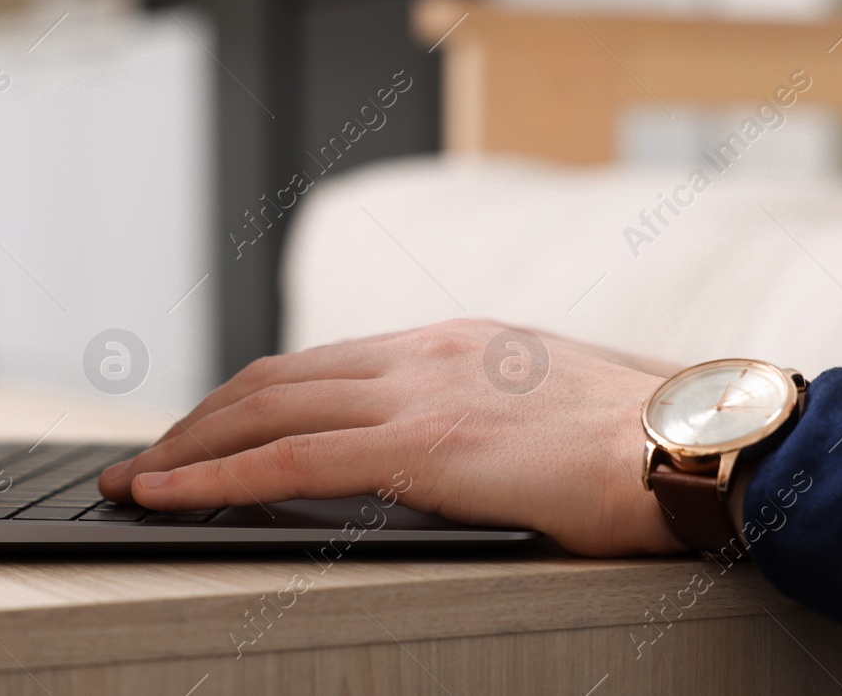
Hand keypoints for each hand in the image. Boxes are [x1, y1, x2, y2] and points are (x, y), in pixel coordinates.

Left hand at [97, 319, 685, 555]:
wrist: (701, 443)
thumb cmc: (647, 442)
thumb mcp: (553, 409)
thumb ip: (493, 416)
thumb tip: (468, 450)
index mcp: (453, 344)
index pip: (321, 366)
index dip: (251, 399)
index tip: (209, 428)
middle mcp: (423, 353)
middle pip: (276, 378)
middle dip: (201, 419)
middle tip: (149, 458)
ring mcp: (420, 392)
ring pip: (265, 410)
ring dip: (190, 446)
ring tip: (140, 480)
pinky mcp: (423, 445)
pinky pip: (289, 459)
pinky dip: (217, 477)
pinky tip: (170, 496)